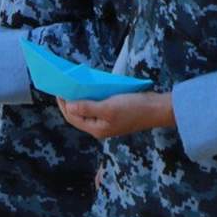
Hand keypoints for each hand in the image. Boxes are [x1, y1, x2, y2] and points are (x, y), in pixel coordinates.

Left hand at [57, 91, 173, 139]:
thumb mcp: (108, 107)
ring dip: (80, 100)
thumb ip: (87, 108)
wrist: (157, 108)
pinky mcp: (115, 115)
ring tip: (74, 87)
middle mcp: (100, 128)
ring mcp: (108, 122)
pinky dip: (91, 98)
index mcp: (96, 129)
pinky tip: (90, 89)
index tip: (58, 90)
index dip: (63, 104)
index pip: (72, 118)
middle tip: (64, 87)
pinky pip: (97, 107)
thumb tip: (69, 107)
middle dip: (70, 102)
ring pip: (87, 111)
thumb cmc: (133, 108)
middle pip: (78, 116)